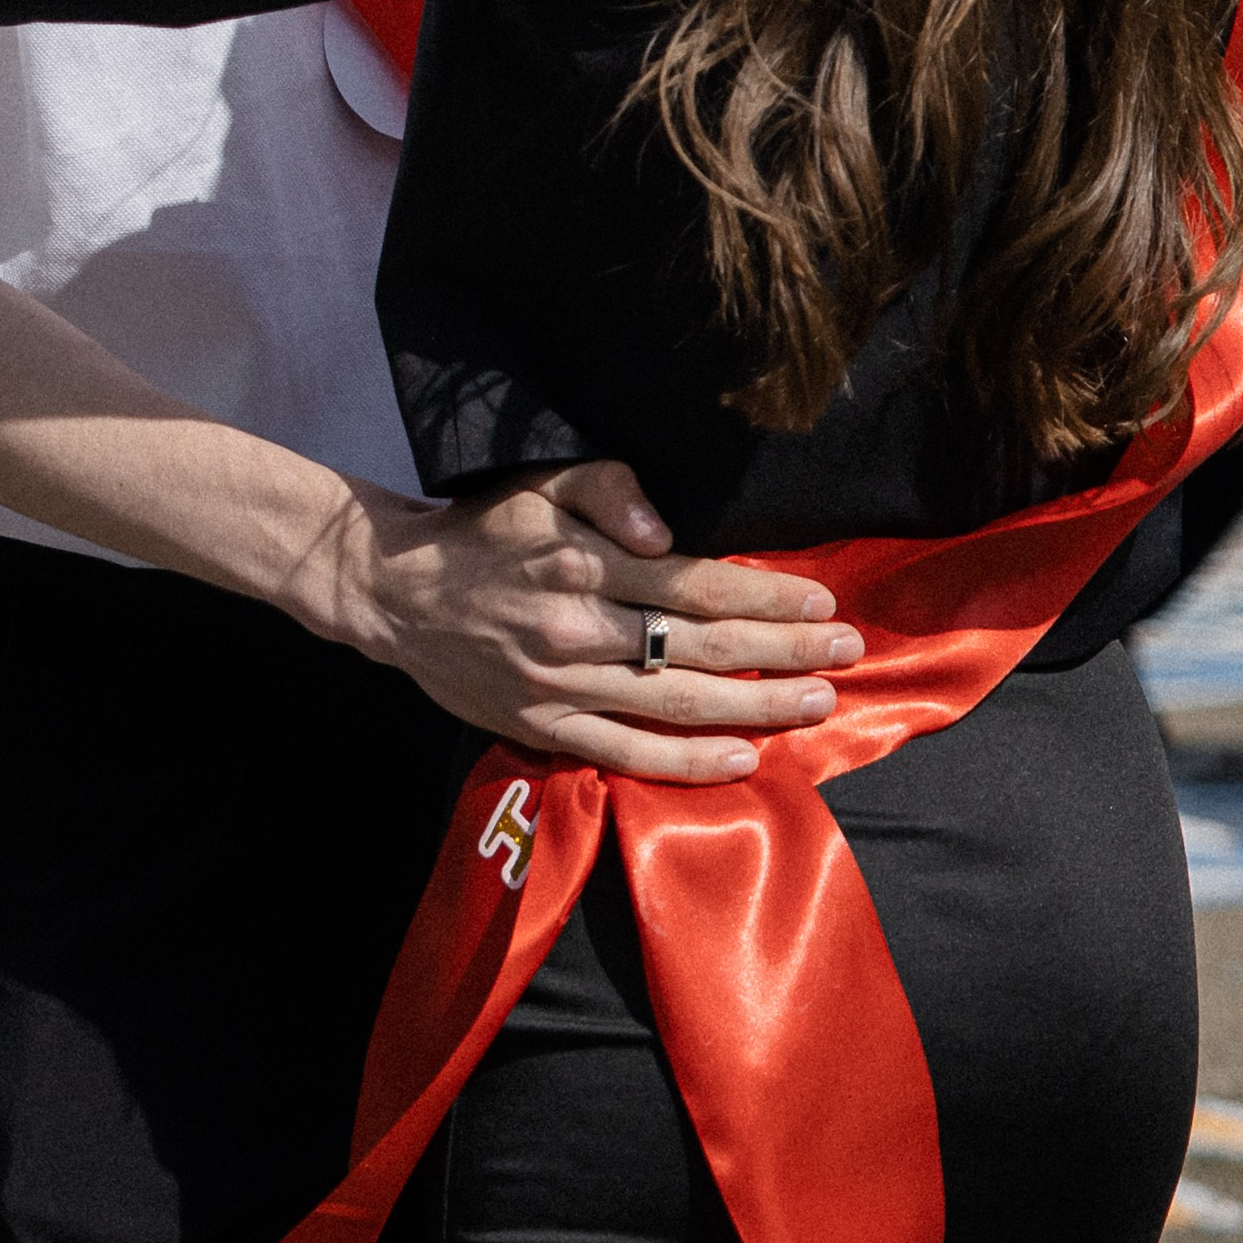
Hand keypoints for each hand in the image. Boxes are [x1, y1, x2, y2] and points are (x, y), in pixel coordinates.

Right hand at [337, 459, 862, 784]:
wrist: (394, 592)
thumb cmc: (482, 531)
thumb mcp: (542, 481)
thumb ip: (611, 490)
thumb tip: (666, 534)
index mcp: (584, 562)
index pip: (696, 584)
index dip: (765, 597)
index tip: (821, 600)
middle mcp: (578, 628)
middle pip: (701, 647)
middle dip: (785, 652)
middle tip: (847, 651)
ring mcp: (560, 686)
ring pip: (676, 703)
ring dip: (757, 707)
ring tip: (818, 702)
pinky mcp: (542, 729)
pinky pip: (627, 753)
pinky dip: (687, 760)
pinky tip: (742, 757)